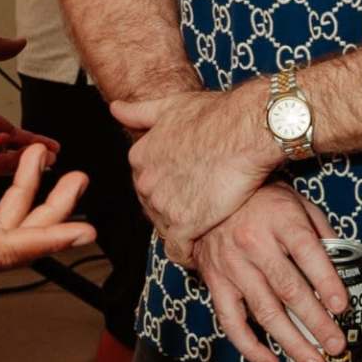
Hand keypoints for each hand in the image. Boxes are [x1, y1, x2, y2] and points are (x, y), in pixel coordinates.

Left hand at [110, 83, 285, 262]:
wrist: (246, 130)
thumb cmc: (216, 115)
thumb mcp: (170, 106)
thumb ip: (139, 112)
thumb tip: (115, 109)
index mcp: (141, 157)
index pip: (147, 184)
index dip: (167, 190)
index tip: (185, 191)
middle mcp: (146, 182)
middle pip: (155, 208)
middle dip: (174, 212)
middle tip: (199, 209)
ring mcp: (164, 204)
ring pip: (166, 230)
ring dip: (183, 232)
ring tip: (204, 229)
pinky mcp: (186, 224)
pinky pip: (179, 251)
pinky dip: (188, 255)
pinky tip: (199, 252)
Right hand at [188, 187, 355, 361]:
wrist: (207, 194)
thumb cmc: (260, 199)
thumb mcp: (296, 202)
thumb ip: (320, 230)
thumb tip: (343, 263)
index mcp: (280, 219)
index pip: (308, 253)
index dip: (327, 281)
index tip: (342, 306)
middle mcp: (254, 243)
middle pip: (290, 289)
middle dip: (317, 322)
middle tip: (336, 346)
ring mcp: (232, 266)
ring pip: (265, 312)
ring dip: (292, 342)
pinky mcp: (215, 282)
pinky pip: (231, 321)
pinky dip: (250, 347)